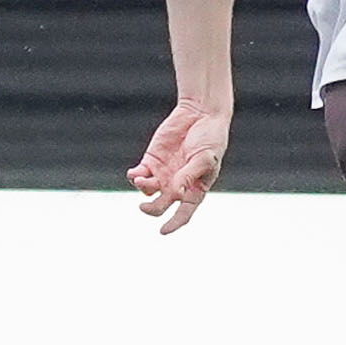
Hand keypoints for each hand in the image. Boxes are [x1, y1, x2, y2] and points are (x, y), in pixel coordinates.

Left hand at [131, 99, 229, 233]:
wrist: (201, 113)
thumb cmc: (211, 138)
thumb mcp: (204, 158)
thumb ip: (188, 176)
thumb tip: (175, 194)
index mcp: (195, 189)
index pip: (184, 213)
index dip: (174, 224)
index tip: (163, 231)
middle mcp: (177, 184)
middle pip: (161, 205)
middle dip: (151, 209)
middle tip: (144, 207)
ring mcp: (164, 173)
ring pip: (147, 190)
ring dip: (142, 188)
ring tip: (141, 179)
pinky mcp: (152, 160)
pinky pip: (139, 174)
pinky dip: (134, 176)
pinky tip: (134, 173)